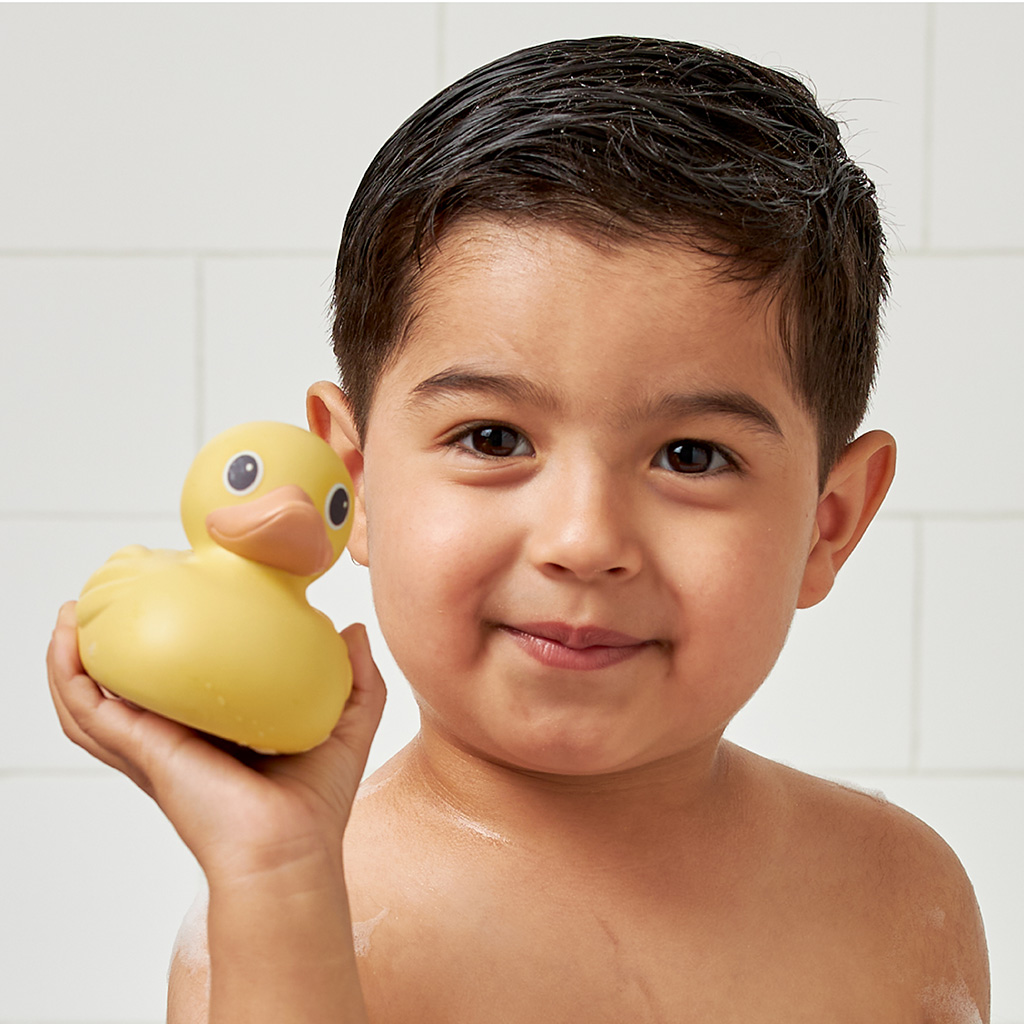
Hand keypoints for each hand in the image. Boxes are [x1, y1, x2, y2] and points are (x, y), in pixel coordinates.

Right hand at [47, 602, 386, 881]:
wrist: (291, 848)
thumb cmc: (317, 801)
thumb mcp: (347, 722)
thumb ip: (354, 674)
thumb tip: (351, 627)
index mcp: (217, 728)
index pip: (181, 682)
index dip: (166, 645)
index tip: (165, 601)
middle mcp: (176, 737)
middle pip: (124, 688)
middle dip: (104, 648)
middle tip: (102, 602)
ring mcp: (152, 745)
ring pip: (90, 699)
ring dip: (70, 658)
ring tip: (67, 615)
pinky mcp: (142, 749)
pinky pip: (87, 712)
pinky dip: (67, 678)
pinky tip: (66, 643)